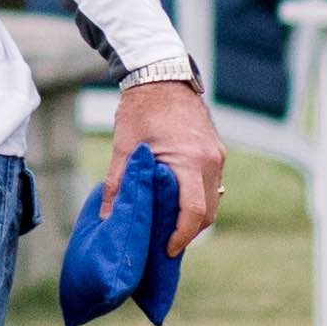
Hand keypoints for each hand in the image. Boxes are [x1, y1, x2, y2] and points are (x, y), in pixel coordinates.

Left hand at [109, 75, 228, 249]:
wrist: (161, 75)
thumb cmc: (140, 110)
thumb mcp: (124, 148)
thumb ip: (119, 184)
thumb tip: (109, 217)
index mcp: (189, 160)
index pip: (194, 211)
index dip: (182, 236)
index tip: (167, 249)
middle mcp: (209, 160)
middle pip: (208, 211)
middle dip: (189, 231)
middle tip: (165, 242)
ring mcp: (216, 155)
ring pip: (213, 198)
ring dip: (196, 215)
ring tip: (169, 225)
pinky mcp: (216, 150)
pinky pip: (212, 183)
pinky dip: (199, 197)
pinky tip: (177, 201)